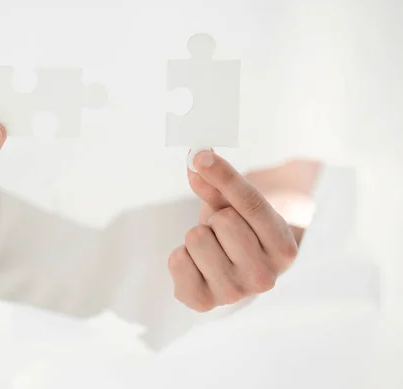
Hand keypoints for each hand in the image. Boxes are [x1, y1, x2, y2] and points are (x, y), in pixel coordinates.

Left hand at [168, 150, 297, 311]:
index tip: (201, 156)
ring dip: (198, 237)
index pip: (251, 203)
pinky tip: (196, 265)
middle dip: (215, 219)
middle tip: (222, 233)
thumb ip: (218, 184)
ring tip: (211, 249)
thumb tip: (196, 161)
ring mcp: (234, 294)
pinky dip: (181, 256)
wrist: (233, 275)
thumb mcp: (236, 207)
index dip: (224, 175)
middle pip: (222, 221)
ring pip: (196, 237)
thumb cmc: (239, 234)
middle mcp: (265, 277)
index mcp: (283, 249)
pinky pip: (176, 259)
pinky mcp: (202, 302)